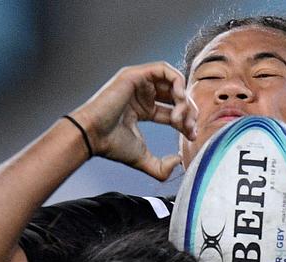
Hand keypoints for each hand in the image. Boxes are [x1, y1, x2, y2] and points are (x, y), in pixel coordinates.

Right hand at [70, 62, 196, 179]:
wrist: (93, 136)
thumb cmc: (112, 145)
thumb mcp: (143, 159)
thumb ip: (161, 167)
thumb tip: (178, 161)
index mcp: (144, 109)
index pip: (173, 110)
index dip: (186, 122)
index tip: (192, 136)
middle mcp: (142, 94)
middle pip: (176, 96)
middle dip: (188, 112)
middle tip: (189, 128)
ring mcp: (139, 83)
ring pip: (173, 82)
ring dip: (183, 98)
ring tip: (181, 117)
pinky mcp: (136, 74)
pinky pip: (164, 70)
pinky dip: (177, 83)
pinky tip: (179, 100)